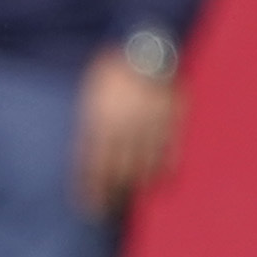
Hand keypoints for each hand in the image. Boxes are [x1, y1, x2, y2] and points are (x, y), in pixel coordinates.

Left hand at [75, 51, 185, 219]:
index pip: (92, 168)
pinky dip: (165, 169)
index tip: (89, 209)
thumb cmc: (112, 66)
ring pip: (145, 166)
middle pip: (119, 173)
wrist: (146, 45)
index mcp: (99, 122)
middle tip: (110, 211)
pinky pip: (170, 152)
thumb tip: (85, 153)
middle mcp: (124, 129)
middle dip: (114, 195)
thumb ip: (90, 123)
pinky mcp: (172, 120)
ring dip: (138, 186)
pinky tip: (161, 180)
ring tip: (134, 197)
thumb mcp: (90, 92)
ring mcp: (150, 126)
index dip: (90, 192)